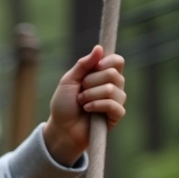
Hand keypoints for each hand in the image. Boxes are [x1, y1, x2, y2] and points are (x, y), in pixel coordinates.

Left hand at [42, 46, 126, 165]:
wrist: (61, 129)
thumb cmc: (64, 105)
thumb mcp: (69, 81)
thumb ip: (83, 65)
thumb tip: (99, 48)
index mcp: (103, 75)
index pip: (117, 61)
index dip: (107, 62)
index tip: (95, 67)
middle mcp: (114, 86)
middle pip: (113, 73)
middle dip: (90, 82)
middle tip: (80, 92)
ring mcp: (116, 100)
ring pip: (112, 89)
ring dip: (90, 95)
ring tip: (81, 102)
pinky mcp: (116, 115)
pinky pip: (113, 105)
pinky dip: (96, 105)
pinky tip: (87, 109)